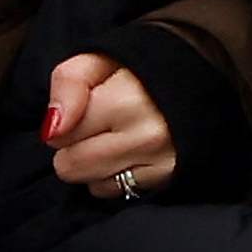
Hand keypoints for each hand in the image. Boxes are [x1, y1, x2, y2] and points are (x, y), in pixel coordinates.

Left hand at [41, 53, 174, 196]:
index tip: (88, 106)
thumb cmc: (142, 66)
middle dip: (75, 148)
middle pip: (71, 166)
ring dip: (95, 166)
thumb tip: (52, 129)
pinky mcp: (169, 179)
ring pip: (92, 184)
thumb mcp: (99, 58)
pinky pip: (117, 193)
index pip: (59, 136)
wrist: (199, 73)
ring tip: (117, 137)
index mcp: (127, 100)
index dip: (65, 121)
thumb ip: (68, 83)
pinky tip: (130, 153)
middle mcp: (147, 136)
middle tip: (100, 125)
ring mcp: (161, 162)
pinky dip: (115, 177)